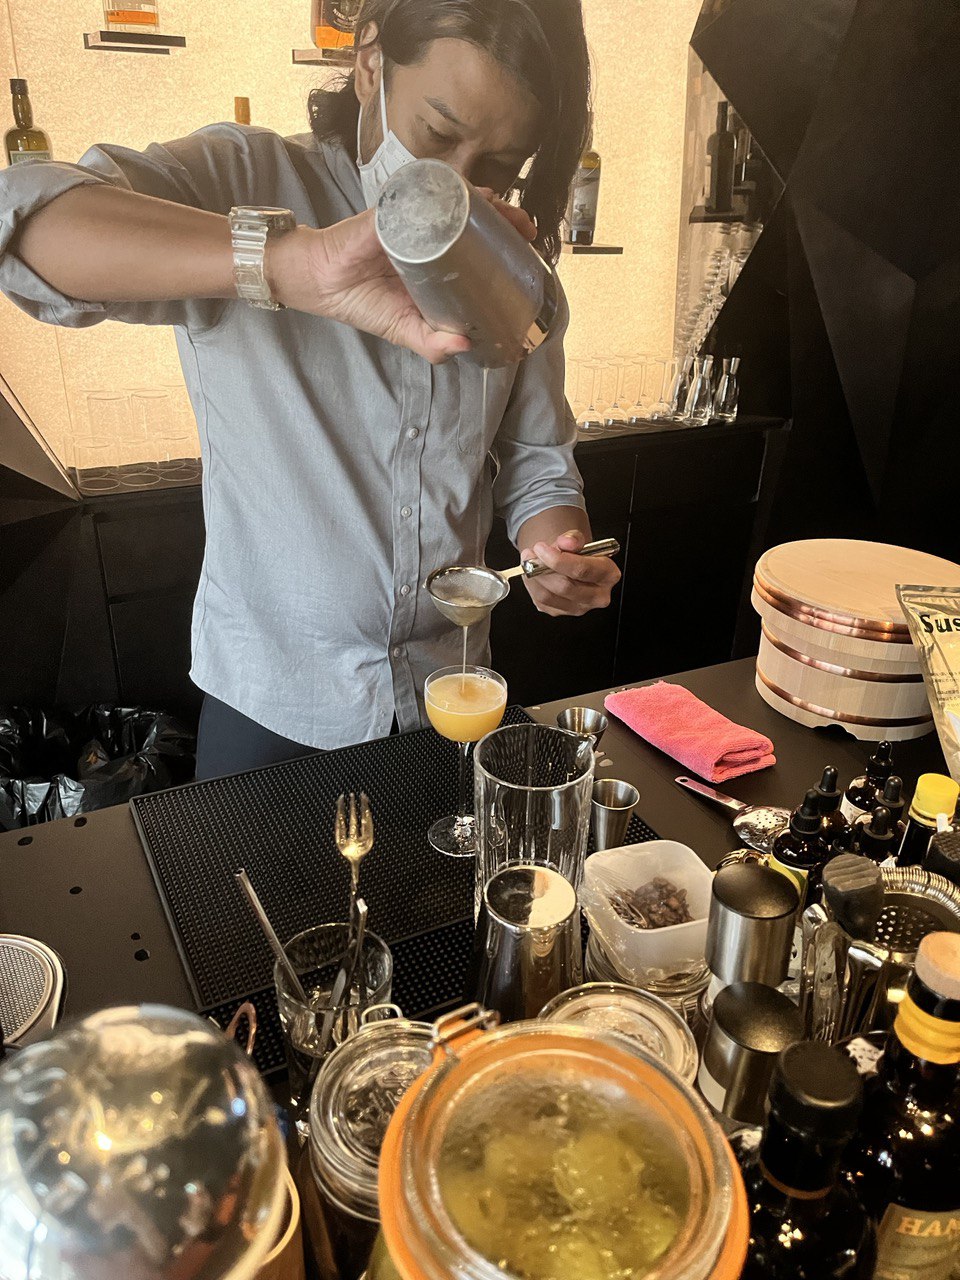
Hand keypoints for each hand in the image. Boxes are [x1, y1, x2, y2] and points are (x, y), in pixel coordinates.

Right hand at [267, 191, 534, 364]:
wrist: (319, 282)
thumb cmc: (361, 301)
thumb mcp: (404, 329)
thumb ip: (432, 343)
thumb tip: (466, 347)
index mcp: (436, 262)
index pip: (476, 247)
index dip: (503, 247)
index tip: (528, 252)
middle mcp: (429, 235)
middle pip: (475, 220)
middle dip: (506, 221)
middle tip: (528, 229)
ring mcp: (413, 219)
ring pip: (458, 203)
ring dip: (488, 203)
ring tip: (510, 213)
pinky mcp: (394, 210)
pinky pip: (425, 196)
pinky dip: (450, 192)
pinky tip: (473, 195)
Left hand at [520, 529, 620, 617]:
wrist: (569, 563)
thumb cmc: (576, 553)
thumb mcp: (577, 540)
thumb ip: (573, 538)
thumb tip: (567, 542)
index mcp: (608, 574)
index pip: (583, 570)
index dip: (559, 560)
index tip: (541, 548)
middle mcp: (598, 596)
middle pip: (565, 586)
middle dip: (542, 569)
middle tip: (530, 554)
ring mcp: (579, 608)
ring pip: (549, 596)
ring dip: (533, 577)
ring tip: (528, 560)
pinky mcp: (562, 612)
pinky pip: (540, 601)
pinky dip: (531, 585)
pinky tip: (531, 573)